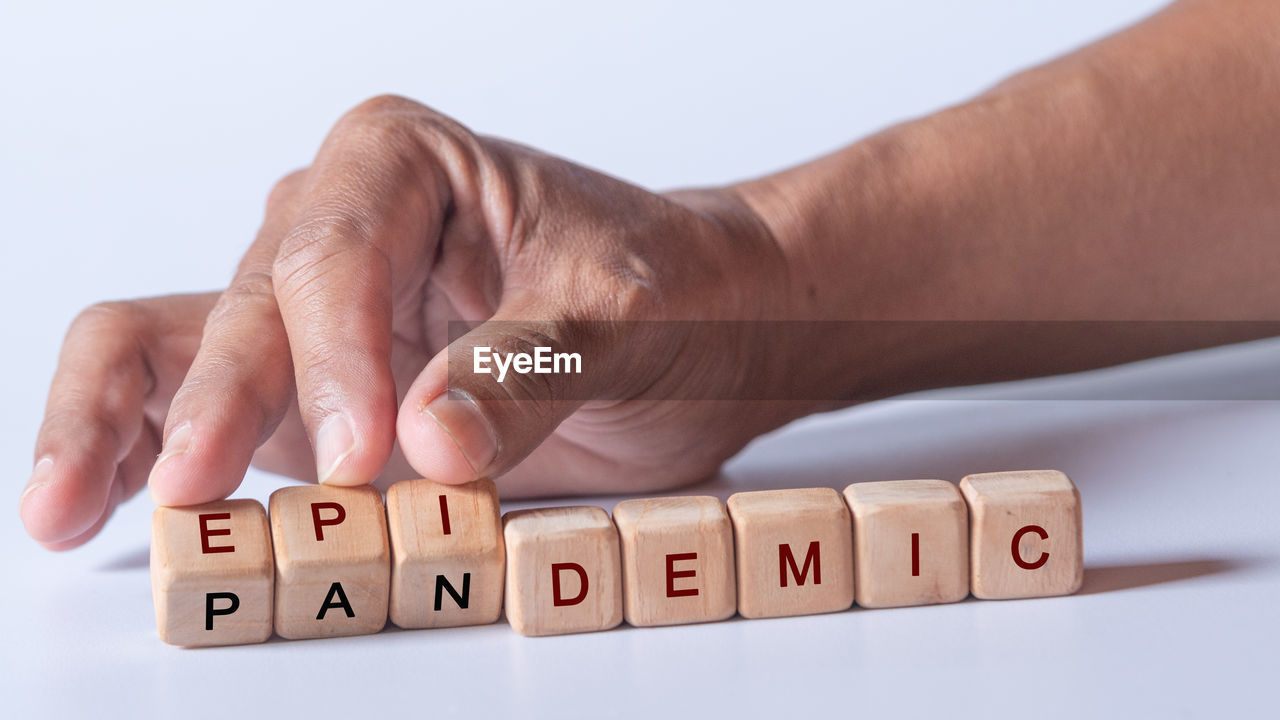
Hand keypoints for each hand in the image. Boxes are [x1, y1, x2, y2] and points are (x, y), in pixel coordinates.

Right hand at [20, 95, 792, 549]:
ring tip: (68, 505)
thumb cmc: (667, 288)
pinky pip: (205, 406)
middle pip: (247, 306)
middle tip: (193, 494)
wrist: (699, 326)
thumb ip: (529, 368)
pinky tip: (96, 499)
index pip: (336, 252)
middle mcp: (341, 230)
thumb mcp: (623, 317)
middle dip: (216, 402)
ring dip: (129, 425)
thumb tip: (430, 438)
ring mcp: (318, 318)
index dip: (335, 354)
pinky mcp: (318, 396)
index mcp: (406, 165)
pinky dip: (147, 446)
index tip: (369, 452)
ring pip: (184, 349)